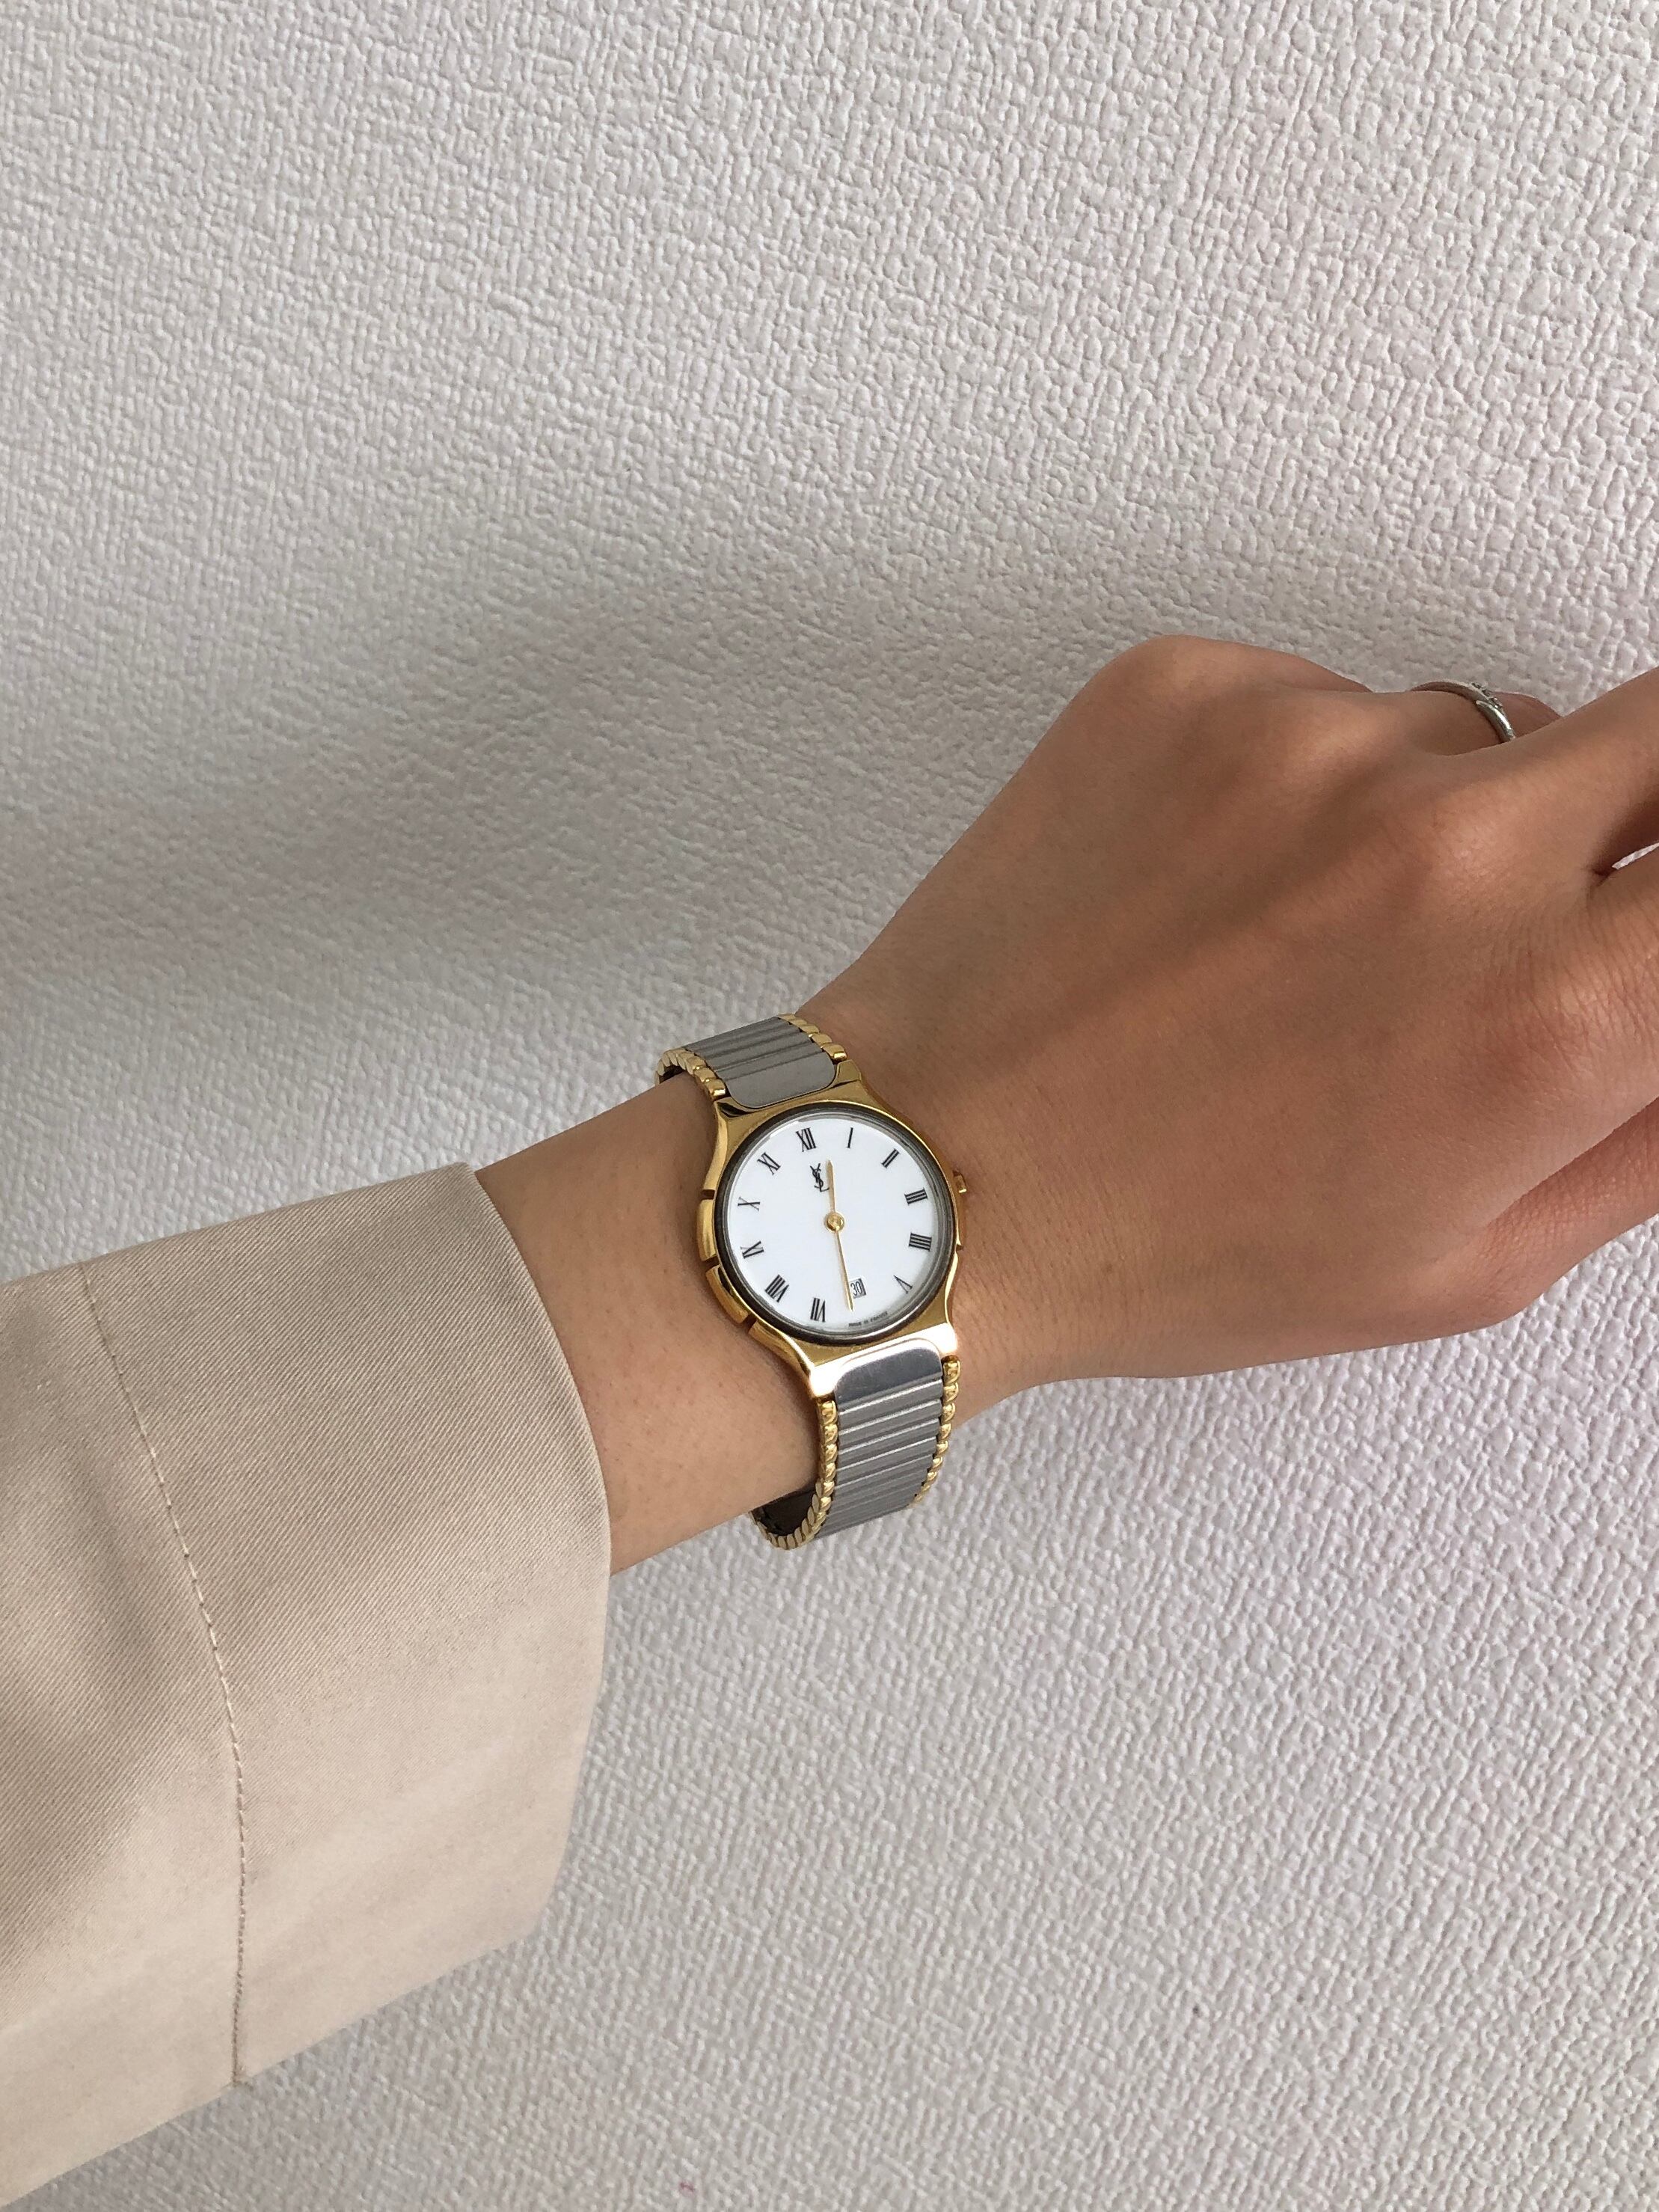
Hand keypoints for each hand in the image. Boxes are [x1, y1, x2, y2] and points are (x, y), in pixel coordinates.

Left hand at [804, 632, 1658, 1400]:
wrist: (928, 1175)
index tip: (1643, 921)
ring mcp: (1307, 745)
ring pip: (1474, 728)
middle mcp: (1445, 847)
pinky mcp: (1190, 689)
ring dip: (1444, 814)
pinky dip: (1303, 782)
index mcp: (1547, 1011)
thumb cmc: (1169, 1246)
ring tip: (1312, 939)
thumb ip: (1644, 1129)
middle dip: (1636, 808)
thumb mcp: (1465, 1262)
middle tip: (1554, 895)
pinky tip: (1218, 892)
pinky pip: (1325, 701)